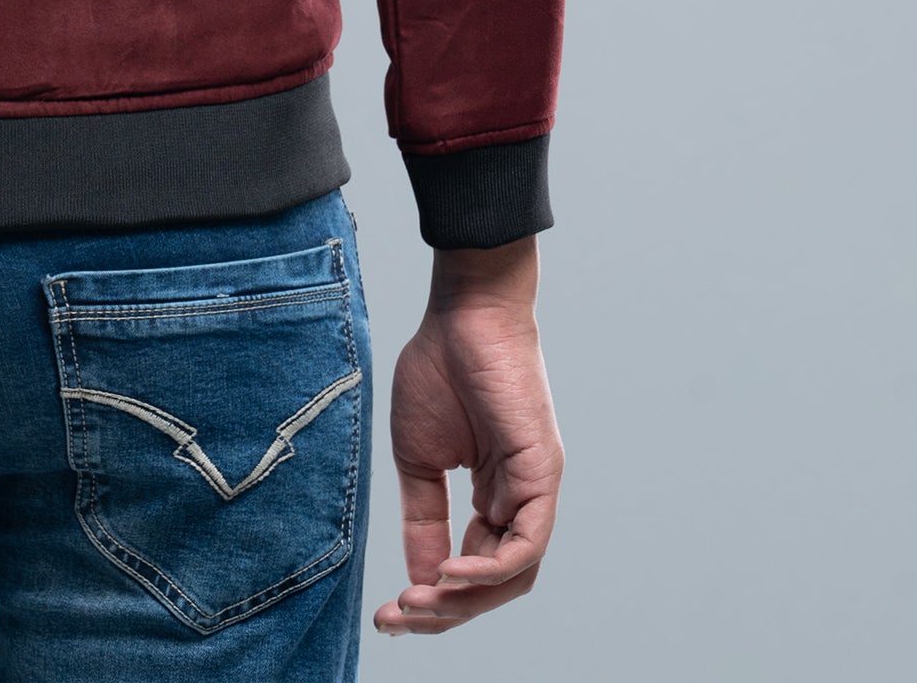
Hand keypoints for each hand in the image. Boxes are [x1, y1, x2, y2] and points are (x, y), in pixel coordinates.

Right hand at [374, 235, 561, 636]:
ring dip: (465, 601)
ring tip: (419, 603)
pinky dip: (488, 570)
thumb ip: (422, 519)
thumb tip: (420, 580)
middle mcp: (519, 500)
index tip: (388, 613)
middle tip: (397, 618)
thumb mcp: (417, 458)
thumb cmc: (439, 367)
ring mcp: (535, 490)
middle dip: (445, 612)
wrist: (462, 311)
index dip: (433, 599)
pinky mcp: (543, 474)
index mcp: (492, 496)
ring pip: (513, 575)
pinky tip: (448, 574)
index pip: (472, 569)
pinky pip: (525, 545)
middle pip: (494, 584)